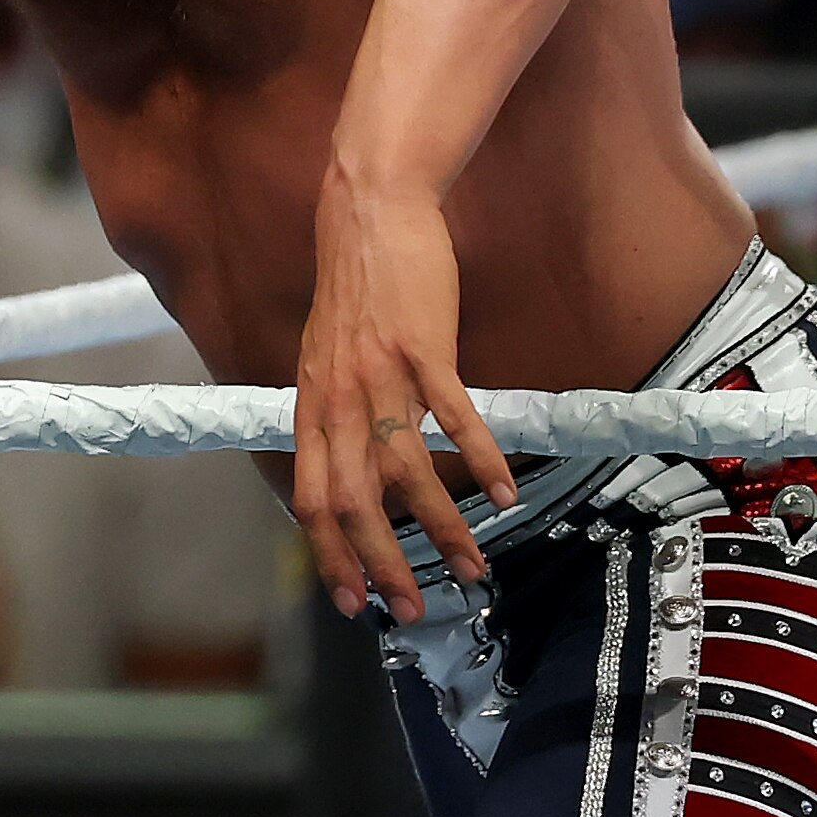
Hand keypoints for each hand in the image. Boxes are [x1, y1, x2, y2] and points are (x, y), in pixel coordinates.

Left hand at [293, 178, 515, 623]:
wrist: (368, 210)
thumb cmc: (356, 284)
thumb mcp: (323, 355)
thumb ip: (330, 410)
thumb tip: (343, 461)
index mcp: (311, 405)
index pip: (313, 500)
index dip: (331, 556)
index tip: (354, 601)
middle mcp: (338, 398)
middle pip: (355, 502)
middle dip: (384, 564)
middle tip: (414, 607)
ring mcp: (380, 373)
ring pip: (406, 471)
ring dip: (441, 527)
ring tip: (473, 564)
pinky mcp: (423, 347)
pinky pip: (454, 416)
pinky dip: (481, 459)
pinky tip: (505, 492)